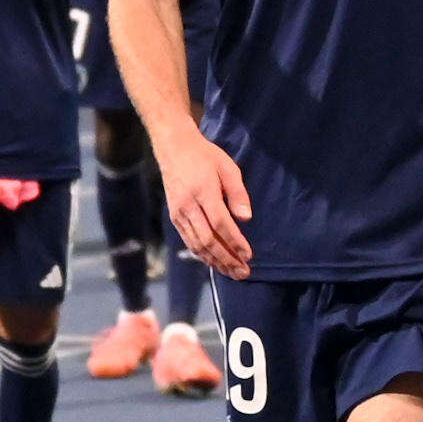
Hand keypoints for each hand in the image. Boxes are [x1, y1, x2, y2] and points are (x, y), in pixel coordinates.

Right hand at [153, 128, 252, 279]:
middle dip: (226, 259)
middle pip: (208, 240)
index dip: (235, 242)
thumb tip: (246, 219)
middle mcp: (188, 205)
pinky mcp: (174, 217)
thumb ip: (238, 193)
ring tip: (232, 272)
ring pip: (196, 244)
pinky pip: (188, 241)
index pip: (221, 224)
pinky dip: (202, 255)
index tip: (248, 255)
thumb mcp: (228, 168)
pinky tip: (214, 262)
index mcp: (203, 191)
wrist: (175, 148)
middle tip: (243, 272)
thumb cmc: (205, 156)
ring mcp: (179, 213)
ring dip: (215, 261)